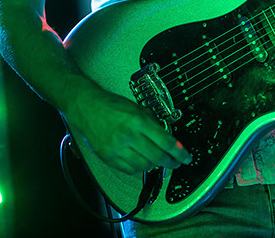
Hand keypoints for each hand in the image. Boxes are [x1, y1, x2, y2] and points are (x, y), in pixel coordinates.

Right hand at [66, 87, 191, 174]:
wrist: (87, 107)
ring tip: (158, 161)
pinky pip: (130, 170)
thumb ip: (153, 123)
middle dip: (171, 162)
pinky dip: (139, 168)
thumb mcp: (138, 108)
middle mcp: (128, 136)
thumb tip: (169, 140)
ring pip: (144, 166)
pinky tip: (143, 162)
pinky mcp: (108, 157)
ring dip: (155, 165)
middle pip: (157, 157)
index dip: (179, 152)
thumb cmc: (113, 106)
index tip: (186, 157)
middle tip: (176, 163)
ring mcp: (117, 148)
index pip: (166, 142)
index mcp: (138, 121)